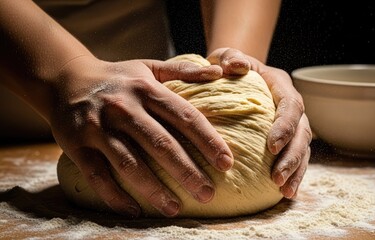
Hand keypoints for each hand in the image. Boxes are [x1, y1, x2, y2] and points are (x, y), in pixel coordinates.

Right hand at [50, 56, 233, 216]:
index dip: (208, 141)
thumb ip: (184, 70)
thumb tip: (219, 73)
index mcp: (146, 89)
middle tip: (208, 194)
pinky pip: (98, 175)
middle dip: (187, 171)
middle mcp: (123, 108)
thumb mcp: (150, 67)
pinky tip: (134, 210)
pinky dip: (115, 196)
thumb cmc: (118, 78)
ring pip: (130, 164)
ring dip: (154, 189)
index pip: (185, 117)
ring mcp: (98, 127)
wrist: (65, 79)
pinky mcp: (77, 145)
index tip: (227, 163)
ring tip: (175, 208)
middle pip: (161, 144)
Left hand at [207, 48, 312, 198]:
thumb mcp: (227, 56)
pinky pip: (296, 157)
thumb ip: (230, 57)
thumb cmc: (230, 66)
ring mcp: (293, 123)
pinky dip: (293, 174)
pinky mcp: (287, 138)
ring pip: (303, 149)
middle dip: (291, 156)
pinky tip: (285, 193)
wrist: (237, 72)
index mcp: (281, 85)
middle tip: (277, 177)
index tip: (271, 146)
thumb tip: (234, 66)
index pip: (291, 106)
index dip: (285, 126)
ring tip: (285, 191)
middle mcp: (292, 105)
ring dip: (295, 170)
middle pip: (302, 132)